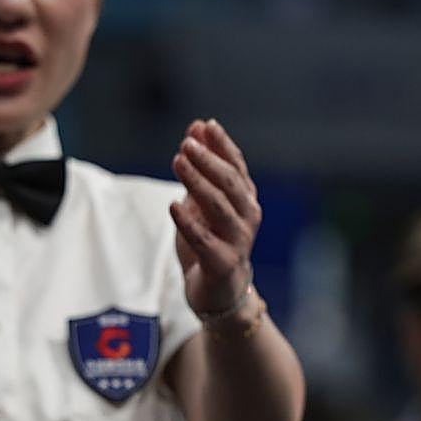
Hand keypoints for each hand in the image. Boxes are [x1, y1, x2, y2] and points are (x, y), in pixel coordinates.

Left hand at [170, 118, 259, 315]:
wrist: (219, 295)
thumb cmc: (210, 244)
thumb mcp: (202, 202)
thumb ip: (200, 168)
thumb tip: (197, 126)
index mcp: (244, 200)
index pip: (236, 166)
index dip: (222, 145)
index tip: (206, 126)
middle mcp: (247, 217)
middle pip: (230, 183)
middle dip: (208, 160)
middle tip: (186, 144)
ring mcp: (237, 241)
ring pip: (219, 207)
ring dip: (198, 182)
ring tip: (178, 162)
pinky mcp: (222, 264)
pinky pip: (204, 240)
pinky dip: (188, 222)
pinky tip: (173, 205)